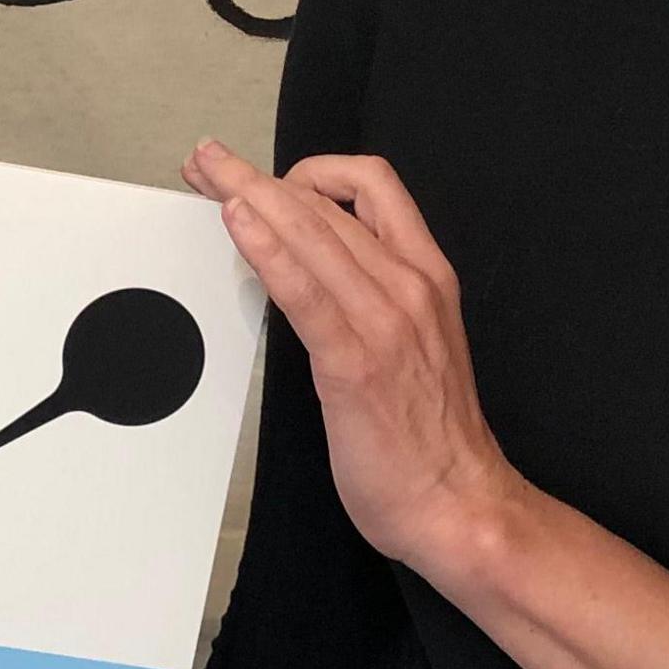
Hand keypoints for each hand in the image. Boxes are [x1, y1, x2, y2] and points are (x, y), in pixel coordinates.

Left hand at [183, 138, 527, 577]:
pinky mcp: (354, 361)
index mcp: (426, 276)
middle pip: (325, 200)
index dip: (308, 167)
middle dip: (256, 175)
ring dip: (248, 193)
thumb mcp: (412, 343)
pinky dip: (265, 248)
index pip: (370, 186)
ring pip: (311, 229)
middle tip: (208, 163)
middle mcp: (409, 285)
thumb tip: (310, 272)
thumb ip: (370, 300)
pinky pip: (303, 288)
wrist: (462, 505)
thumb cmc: (432, 437)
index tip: (261, 176)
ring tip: (206, 175)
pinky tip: (236, 226)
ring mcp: (384, 320)